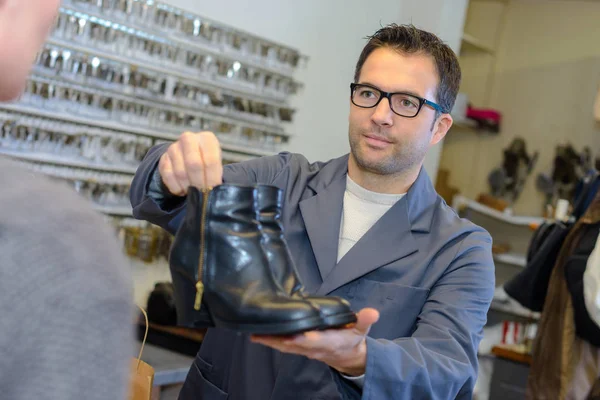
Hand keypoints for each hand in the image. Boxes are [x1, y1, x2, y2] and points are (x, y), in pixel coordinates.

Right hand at [158, 131, 222, 195]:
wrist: (189, 157)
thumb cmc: (207, 162)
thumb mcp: (216, 165)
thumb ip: (215, 175)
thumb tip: (214, 191)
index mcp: (207, 138)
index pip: (211, 160)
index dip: (212, 178)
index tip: (212, 189)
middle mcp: (189, 139)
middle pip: (194, 164)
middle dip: (199, 182)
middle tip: (202, 193)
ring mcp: (174, 147)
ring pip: (180, 172)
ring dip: (187, 186)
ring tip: (193, 191)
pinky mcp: (164, 158)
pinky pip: (168, 176)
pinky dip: (176, 187)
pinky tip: (183, 190)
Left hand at [250, 308, 379, 376]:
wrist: (348, 357)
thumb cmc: (352, 339)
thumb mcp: (362, 330)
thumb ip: (365, 321)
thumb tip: (373, 312)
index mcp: (330, 342)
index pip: (317, 341)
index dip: (307, 339)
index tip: (296, 335)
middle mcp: (315, 348)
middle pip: (294, 345)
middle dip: (279, 341)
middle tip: (262, 334)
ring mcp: (305, 349)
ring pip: (285, 347)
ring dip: (270, 341)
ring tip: (255, 334)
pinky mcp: (299, 347)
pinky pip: (283, 346)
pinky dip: (271, 341)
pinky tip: (258, 335)